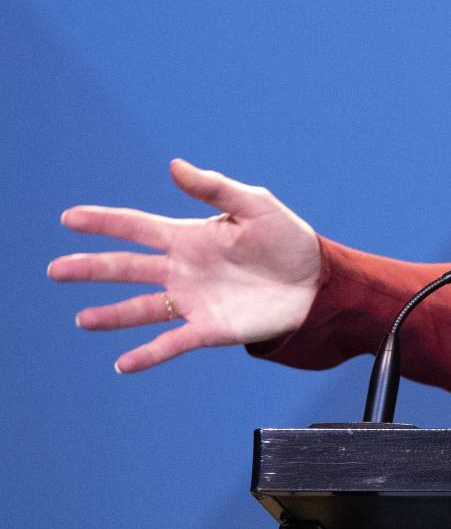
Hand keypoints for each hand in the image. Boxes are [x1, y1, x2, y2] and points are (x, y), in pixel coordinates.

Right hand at [49, 159, 321, 372]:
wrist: (318, 283)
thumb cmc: (289, 241)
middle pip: (127, 268)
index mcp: (190, 237)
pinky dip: (147, 353)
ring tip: (82, 320)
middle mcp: (183, 270)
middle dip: (91, 267)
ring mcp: (194, 300)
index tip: (69, 218)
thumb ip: (214, 188)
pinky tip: (123, 363)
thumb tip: (174, 165)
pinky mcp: (210, 328)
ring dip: (111, 314)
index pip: (137, 227)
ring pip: (141, 308)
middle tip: (55, 270)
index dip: (104, 222)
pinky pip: (171, 342)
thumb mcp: (256, 206)